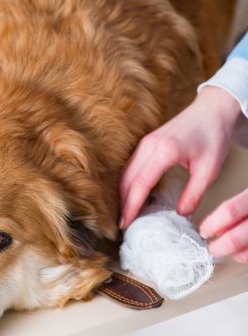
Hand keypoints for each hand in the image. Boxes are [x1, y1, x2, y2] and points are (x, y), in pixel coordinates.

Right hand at [120, 86, 241, 228]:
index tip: (125, 224)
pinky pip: (129, 167)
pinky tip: (131, 197)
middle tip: (122, 226)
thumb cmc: (213, 136)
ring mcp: (144, 143)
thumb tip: (181, 214)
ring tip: (126, 215)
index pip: (140, 184)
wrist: (212, 110)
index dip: (131, 207)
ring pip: (124, 174)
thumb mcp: (210, 169)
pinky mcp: (145, 144)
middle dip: (122, 204)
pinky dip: (128, 184)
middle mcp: (149, 146)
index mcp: (165, 151)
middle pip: (126, 180)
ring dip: (123, 195)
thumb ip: (195, 193)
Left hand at [200, 188, 247, 260]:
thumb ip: (237, 210)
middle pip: (237, 236)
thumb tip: (216, 229)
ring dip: (237, 254)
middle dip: (221, 246)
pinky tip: (244, 254)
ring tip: (229, 253)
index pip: (230, 211)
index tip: (203, 231)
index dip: (212, 223)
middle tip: (213, 249)